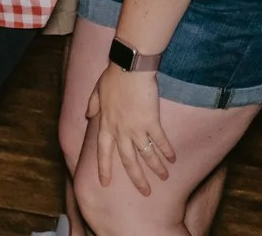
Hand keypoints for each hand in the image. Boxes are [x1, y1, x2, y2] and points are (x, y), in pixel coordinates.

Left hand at [87, 66, 174, 196]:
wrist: (129, 68)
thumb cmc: (113, 77)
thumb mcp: (96, 91)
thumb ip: (92, 105)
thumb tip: (88, 116)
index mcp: (105, 123)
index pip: (103, 151)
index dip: (104, 168)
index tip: (104, 183)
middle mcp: (119, 130)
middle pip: (127, 160)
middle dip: (136, 178)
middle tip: (144, 192)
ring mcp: (135, 127)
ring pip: (146, 155)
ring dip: (156, 168)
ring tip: (163, 178)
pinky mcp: (151, 122)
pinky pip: (160, 142)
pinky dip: (167, 151)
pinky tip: (173, 159)